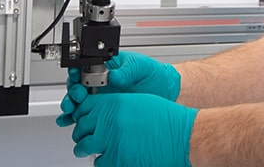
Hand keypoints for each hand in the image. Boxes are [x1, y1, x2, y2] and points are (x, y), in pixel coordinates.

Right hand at [57, 51, 180, 125]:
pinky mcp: (102, 112)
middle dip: (73, 91)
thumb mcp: (140, 66)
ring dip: (71, 105)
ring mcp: (99, 98)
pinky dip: (73, 119)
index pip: (84, 68)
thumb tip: (113, 75)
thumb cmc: (151, 74)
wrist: (163, 90)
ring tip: (71, 109)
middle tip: (78, 95)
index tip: (77, 77)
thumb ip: (126, 70)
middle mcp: (99, 82)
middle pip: (76, 86)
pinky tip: (68, 121)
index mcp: (105, 67)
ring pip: (77, 102)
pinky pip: (84, 115)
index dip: (76, 72)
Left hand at [70, 93, 196, 166]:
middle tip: (84, 137)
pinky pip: (98, 162)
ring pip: (84, 147)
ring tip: (90, 150)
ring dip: (86, 149)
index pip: (84, 107)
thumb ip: (116, 106)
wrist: (182, 137)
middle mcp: (109, 121)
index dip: (82, 114)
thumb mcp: (138, 103)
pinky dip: (102, 161)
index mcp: (114, 104)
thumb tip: (101, 114)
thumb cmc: (166, 120)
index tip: (83, 119)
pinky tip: (109, 158)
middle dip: (82, 134)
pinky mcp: (116, 160)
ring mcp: (111, 141)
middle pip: (81, 128)